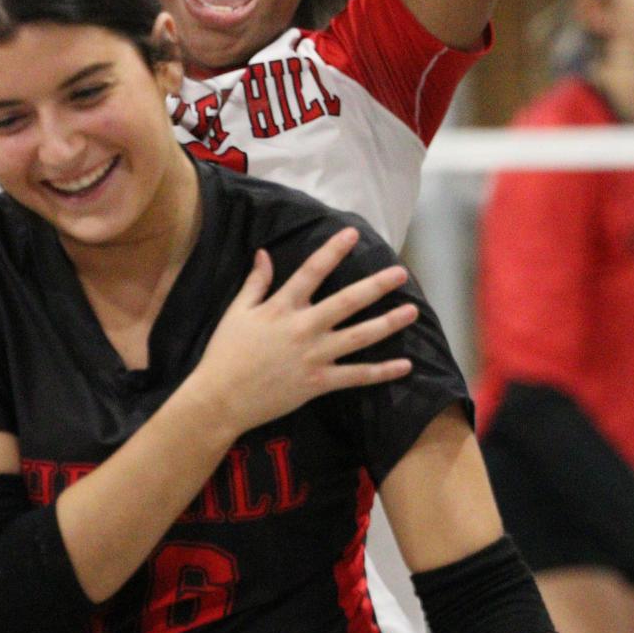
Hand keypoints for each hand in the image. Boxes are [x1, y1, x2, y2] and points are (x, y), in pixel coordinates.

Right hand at [186, 227, 416, 433]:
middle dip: (376, 286)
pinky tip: (405, 365)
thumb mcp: (237, 312)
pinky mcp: (319, 383)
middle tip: (401, 273)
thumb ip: (255, 282)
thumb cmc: (225, 353)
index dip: (333, 251)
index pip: (312, 271)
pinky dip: (382, 372)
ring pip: (359, 337)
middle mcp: (304, 328)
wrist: (221, 398)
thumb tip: (265, 253)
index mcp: (282, 307)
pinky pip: (356, 376)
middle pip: (347, 302)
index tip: (353, 234)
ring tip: (412, 311)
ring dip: (388, 323)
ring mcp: (314, 356)